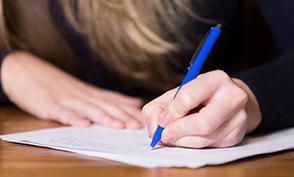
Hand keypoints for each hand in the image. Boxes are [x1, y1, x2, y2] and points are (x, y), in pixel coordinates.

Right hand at [1, 52, 143, 127]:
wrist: (26, 70)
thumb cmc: (58, 84)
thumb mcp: (87, 89)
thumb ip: (110, 97)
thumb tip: (134, 102)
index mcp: (91, 94)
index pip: (115, 102)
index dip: (130, 111)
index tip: (145, 119)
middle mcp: (82, 95)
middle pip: (105, 106)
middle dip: (123, 116)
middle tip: (138, 126)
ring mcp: (66, 99)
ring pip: (88, 109)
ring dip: (105, 118)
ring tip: (119, 126)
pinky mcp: (49, 104)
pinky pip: (63, 112)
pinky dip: (73, 118)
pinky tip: (84, 124)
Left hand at [142, 70, 260, 147]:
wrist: (228, 100)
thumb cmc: (198, 96)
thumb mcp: (177, 93)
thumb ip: (158, 108)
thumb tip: (154, 130)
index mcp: (216, 79)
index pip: (188, 97)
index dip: (171, 112)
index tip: (162, 121)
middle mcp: (233, 97)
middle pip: (202, 124)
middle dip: (178, 132)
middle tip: (164, 135)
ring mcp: (238, 118)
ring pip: (205, 139)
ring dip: (183, 141)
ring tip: (173, 136)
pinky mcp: (237, 135)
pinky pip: (209, 146)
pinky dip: (192, 145)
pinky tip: (188, 137)